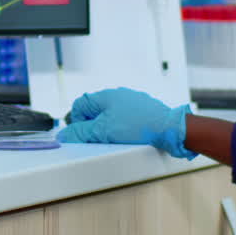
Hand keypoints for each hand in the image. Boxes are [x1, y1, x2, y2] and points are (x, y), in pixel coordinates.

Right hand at [57, 87, 195, 158]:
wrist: (170, 129)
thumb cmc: (138, 126)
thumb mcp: (103, 132)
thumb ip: (81, 133)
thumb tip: (65, 135)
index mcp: (106, 96)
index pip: (80, 105)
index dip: (76, 120)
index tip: (79, 133)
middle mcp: (119, 95)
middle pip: (95, 110)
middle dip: (92, 125)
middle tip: (96, 139)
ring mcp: (133, 102)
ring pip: (111, 115)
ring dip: (108, 127)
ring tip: (114, 140)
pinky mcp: (144, 111)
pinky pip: (126, 118)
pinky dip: (123, 127)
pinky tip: (128, 137)